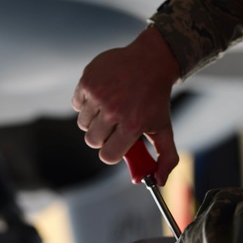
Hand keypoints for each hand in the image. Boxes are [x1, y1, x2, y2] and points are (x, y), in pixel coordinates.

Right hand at [71, 26, 181, 183]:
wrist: (151, 60)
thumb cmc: (156, 98)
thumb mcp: (164, 127)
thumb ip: (166, 157)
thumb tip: (158, 181)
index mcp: (132, 125)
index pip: (108, 155)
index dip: (111, 152)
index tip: (117, 143)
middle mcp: (114, 110)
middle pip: (92, 141)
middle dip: (102, 136)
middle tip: (114, 124)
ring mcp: (99, 94)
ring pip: (83, 124)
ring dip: (94, 119)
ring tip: (109, 107)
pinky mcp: (87, 81)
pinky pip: (76, 104)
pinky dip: (86, 102)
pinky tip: (102, 94)